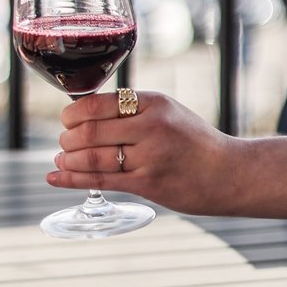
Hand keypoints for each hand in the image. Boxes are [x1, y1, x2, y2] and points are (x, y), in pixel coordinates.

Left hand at [47, 91, 244, 215]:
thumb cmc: (194, 142)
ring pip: (92, 157)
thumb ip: (132, 109)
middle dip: (67, 138)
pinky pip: (101, 181)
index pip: (98, 104)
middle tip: (63, 143)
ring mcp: (149, 157)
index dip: (73, 114)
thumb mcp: (168, 111)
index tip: (66, 120)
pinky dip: (72, 179)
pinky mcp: (148, 184)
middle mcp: (150, 127)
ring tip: (60, 160)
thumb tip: (85, 112)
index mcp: (153, 103)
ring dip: (67, 160)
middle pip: (90, 131)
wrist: (230, 173)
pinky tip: (55, 177)